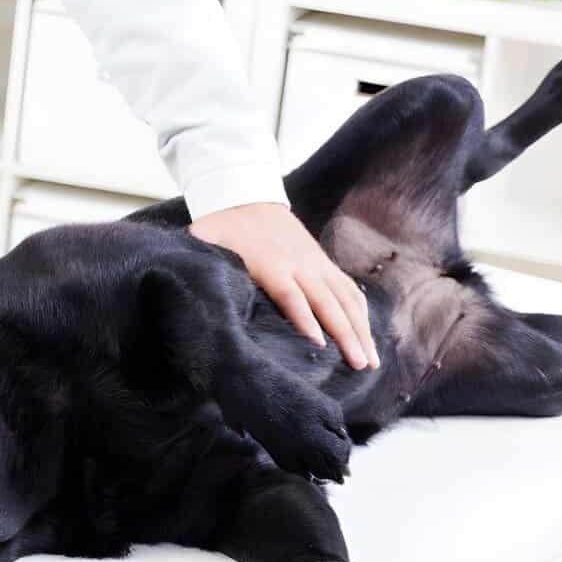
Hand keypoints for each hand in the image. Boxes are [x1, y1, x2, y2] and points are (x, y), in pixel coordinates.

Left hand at [190, 202, 377, 370]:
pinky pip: (348, 289)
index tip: (319, 344)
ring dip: (360, 330)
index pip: (291, 295)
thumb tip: (190, 293)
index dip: (305, 319)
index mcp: (270, 264)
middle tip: (359, 364)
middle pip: (327, 302)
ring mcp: (315, 264)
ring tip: (372, 361)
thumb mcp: (206, 244)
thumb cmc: (222, 228)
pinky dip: (360, 312)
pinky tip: (369, 336)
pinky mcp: (323, 263)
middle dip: (345, 334)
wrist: (245, 196)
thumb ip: (203, 267)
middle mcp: (299, 265)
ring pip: (345, 299)